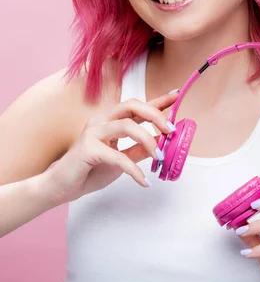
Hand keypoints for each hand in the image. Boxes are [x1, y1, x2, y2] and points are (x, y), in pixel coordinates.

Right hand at [43, 91, 178, 204]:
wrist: (60, 187)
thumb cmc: (90, 171)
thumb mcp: (121, 160)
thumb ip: (138, 151)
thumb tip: (162, 144)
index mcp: (110, 121)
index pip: (137, 106)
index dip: (158, 100)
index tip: (177, 94)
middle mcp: (102, 121)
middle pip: (132, 105)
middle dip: (155, 114)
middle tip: (172, 129)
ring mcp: (93, 132)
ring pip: (127, 125)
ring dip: (148, 141)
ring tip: (160, 157)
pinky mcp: (88, 148)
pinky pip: (117, 155)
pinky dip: (134, 169)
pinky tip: (143, 181)